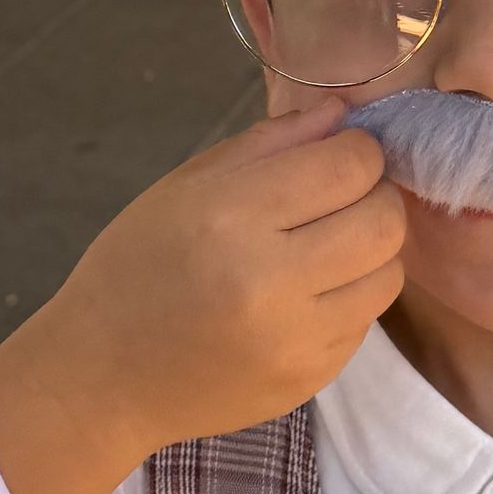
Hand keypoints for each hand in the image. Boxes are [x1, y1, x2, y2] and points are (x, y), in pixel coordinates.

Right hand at [0, 99, 402, 493]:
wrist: (103, 378)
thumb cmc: (134, 267)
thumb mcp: (183, 188)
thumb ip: (268, 144)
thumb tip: (341, 113)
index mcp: (230, 217)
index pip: (349, 166)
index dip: (358, 149)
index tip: (339, 154)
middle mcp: (270, 281)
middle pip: (384, 220)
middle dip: (376, 195)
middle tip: (344, 196)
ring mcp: (295, 340)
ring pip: (388, 273)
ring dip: (371, 249)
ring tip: (329, 245)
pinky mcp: (310, 379)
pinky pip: (365, 321)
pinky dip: (349, 297)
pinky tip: (307, 293)